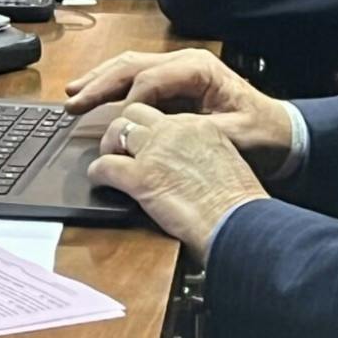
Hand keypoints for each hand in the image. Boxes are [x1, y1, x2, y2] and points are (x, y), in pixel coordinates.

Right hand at [65, 48, 292, 176]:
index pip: (152, 78)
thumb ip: (198, 131)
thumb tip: (162, 133)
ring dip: (100, 80)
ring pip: (129, 67)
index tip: (116, 123)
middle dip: (100, 82)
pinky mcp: (174, 82)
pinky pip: (136, 78)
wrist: (282, 132)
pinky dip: (112, 85)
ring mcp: (178, 69)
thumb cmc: (263, 133)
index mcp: (199, 69)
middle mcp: (185, 62)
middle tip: (73, 100)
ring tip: (73, 92)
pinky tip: (94, 93)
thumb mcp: (235, 135)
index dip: (131, 100)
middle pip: (133, 66)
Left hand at [88, 103, 269, 260]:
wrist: (239, 223)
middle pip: (134, 113)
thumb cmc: (239, 205)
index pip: (162, 115)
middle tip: (120, 148)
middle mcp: (174, 130)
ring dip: (108, 147)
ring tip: (109, 162)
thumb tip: (189, 166)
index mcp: (198, 126)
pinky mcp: (139, 176)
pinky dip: (98, 174)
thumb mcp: (226, 164)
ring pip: (115, 132)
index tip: (145, 142)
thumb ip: (203, 155)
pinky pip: (104, 166)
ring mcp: (154, 151)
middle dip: (124, 129)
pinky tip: (100, 182)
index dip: (149, 128)